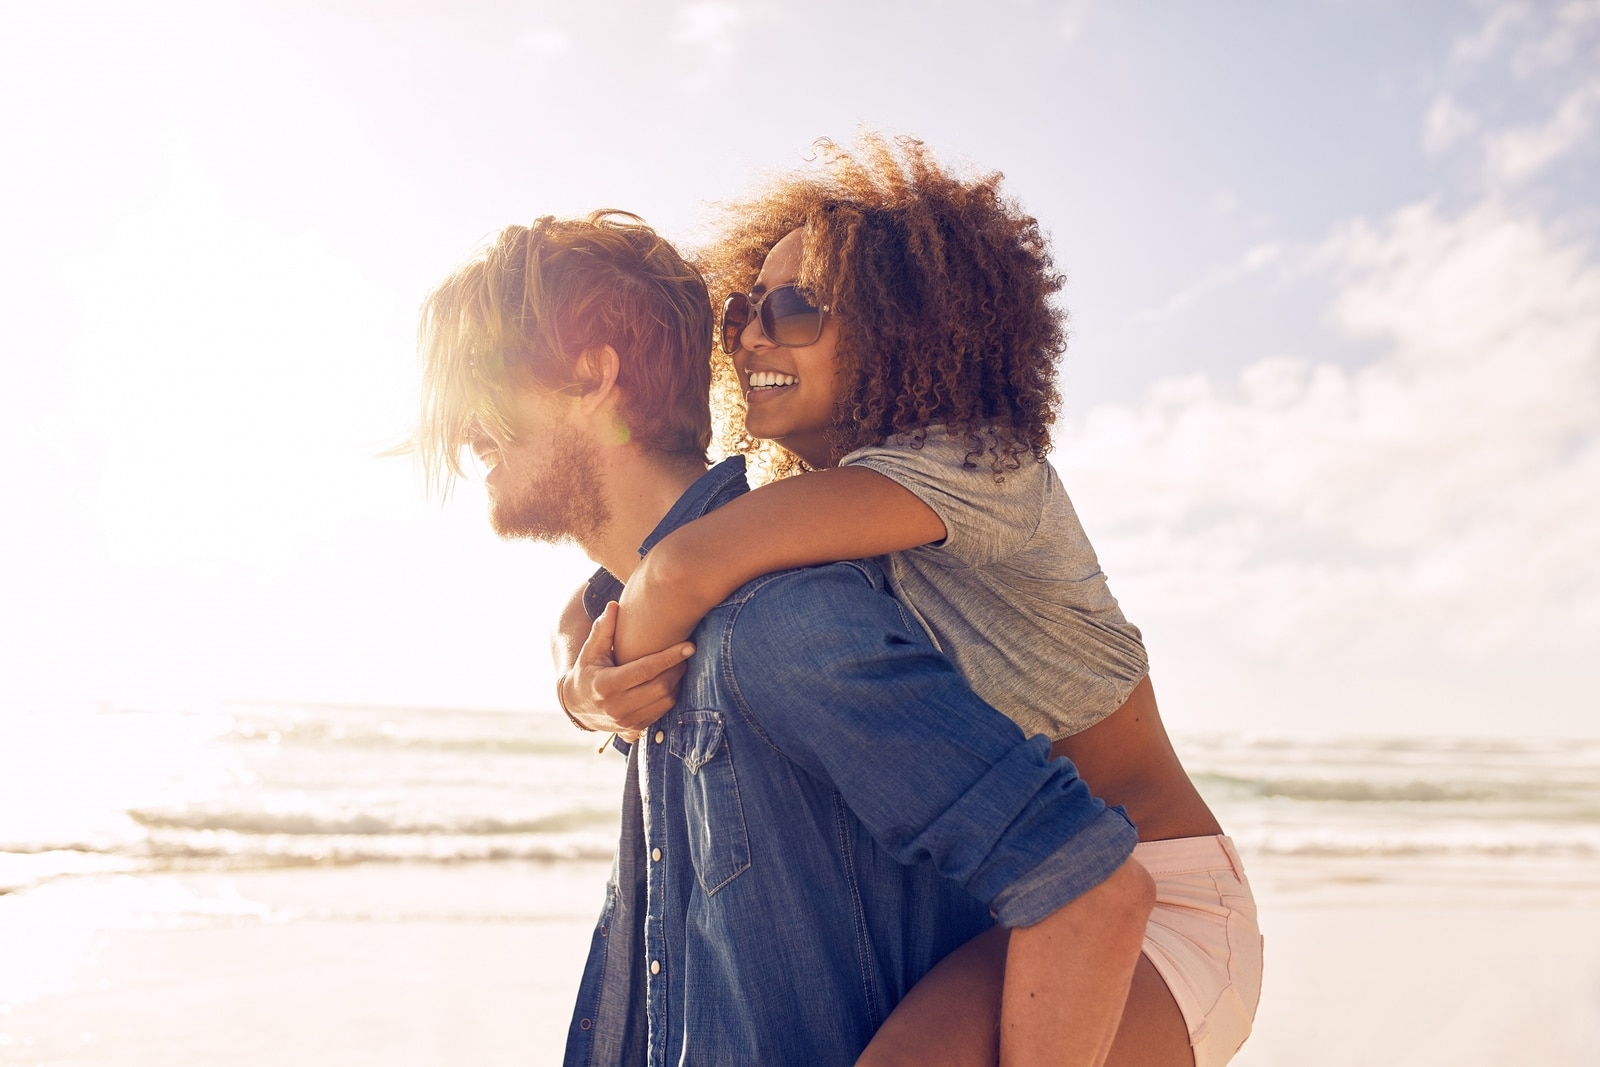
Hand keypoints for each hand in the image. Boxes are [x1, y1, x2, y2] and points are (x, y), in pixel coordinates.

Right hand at [559, 602, 693, 739]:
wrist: (576, 706)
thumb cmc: (587, 671)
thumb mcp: (590, 650)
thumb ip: (602, 629)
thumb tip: (614, 606)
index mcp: (605, 685)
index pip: (645, 670)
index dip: (669, 657)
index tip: (690, 646)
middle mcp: (616, 706)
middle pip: (660, 687)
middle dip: (678, 669)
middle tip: (687, 653)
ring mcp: (625, 721)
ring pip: (664, 702)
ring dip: (678, 683)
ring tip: (681, 665)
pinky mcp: (633, 729)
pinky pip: (661, 713)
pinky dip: (671, 696)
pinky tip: (672, 682)